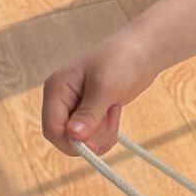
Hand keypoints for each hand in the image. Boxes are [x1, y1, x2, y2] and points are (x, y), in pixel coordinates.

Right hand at [41, 30, 159, 157]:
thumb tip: (73, 136)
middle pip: (65, 137)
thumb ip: (89, 113)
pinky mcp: (90, 112)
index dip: (71, 142)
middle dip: (90, 136)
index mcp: (56, 90)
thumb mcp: (106, 87)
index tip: (95, 144)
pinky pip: (93, 135)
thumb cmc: (122, 60)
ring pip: (81, 139)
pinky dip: (106, 132)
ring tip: (113, 109)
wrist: (144, 51)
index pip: (52, 129)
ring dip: (101, 133)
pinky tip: (114, 113)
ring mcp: (76, 107)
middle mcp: (61, 100)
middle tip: (110, 118)